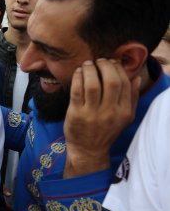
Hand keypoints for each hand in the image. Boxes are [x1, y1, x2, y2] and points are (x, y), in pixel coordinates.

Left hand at [64, 59, 140, 177]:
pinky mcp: (76, 114)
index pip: (124, 83)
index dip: (117, 68)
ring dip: (90, 70)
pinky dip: (77, 78)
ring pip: (92, 84)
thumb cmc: (106, 131)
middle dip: (105, 66)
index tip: (111, 62)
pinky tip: (78, 72)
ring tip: (87, 64)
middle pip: (110, 81)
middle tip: (99, 61)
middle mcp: (110, 112)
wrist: (88, 150)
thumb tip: (136, 77)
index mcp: (124, 111)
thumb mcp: (125, 117)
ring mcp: (92, 113)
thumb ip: (132, 97)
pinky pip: (77, 91)